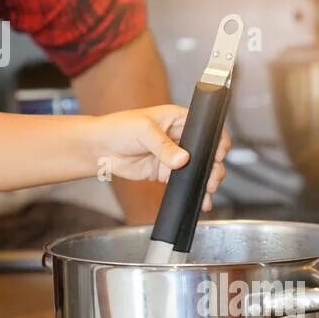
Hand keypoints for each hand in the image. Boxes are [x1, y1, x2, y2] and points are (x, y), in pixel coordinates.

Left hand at [88, 105, 229, 210]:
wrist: (100, 149)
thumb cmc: (118, 128)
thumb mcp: (143, 130)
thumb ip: (163, 146)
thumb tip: (181, 159)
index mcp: (178, 118)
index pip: (206, 128)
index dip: (216, 141)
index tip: (218, 154)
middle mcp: (179, 136)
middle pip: (206, 152)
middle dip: (213, 167)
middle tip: (212, 179)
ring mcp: (173, 155)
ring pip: (197, 169)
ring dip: (204, 180)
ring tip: (207, 191)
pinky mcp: (165, 171)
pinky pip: (183, 181)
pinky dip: (191, 190)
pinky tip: (198, 199)